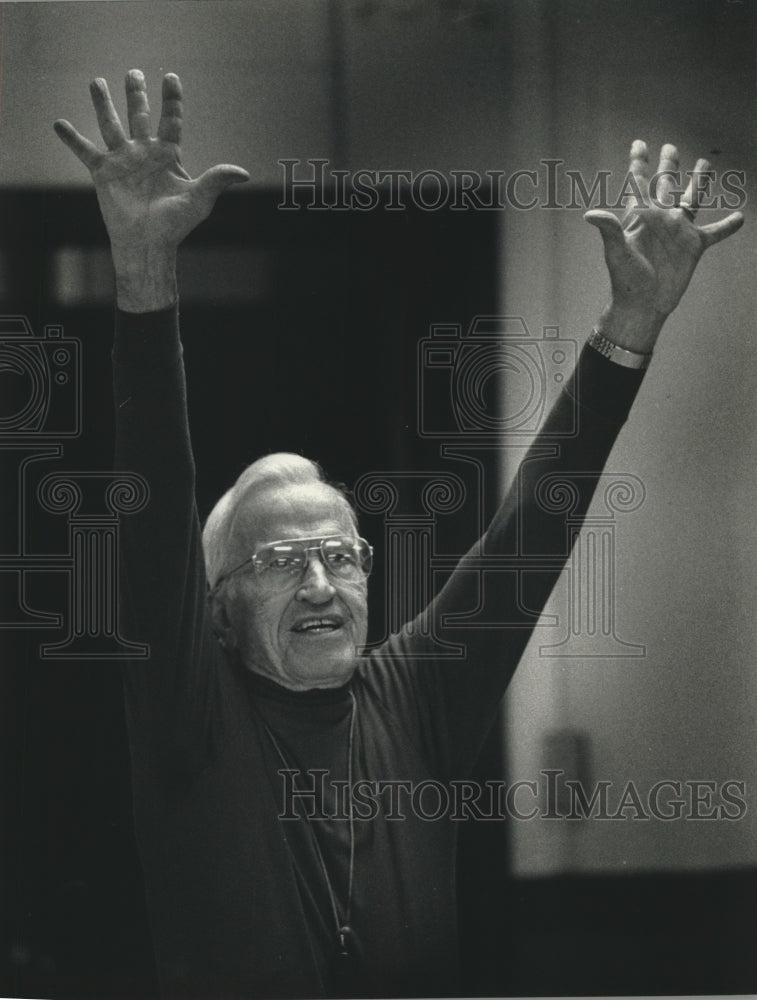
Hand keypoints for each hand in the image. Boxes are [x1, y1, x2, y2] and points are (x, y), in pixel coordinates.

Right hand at [54, 70, 248, 311]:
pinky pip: (84, 151)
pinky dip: (71, 138)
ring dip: (103, 103)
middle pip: (139, 116)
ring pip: (110, 124)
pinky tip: (58, 123)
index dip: (172, 99)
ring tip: (97, 81)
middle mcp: (144, 153)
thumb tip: (244, 173)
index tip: (171, 77)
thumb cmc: (175, 226)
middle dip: (136, 95)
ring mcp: (123, 160)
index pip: (171, 120)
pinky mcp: (103, 173)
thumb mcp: (199, 199)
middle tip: (133, 73)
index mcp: (168, 156)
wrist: (147, 244)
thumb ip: (217, 180)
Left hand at [585, 141, 743, 352]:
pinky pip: (714, 233)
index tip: (638, 144)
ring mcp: (678, 231)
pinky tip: (739, 218)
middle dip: (668, 165)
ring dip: (698, 183)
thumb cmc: (625, 280)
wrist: (643, 305)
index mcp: (641, 215)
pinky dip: (727, 226)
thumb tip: (590, 214)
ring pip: (691, 199)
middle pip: (666, 184)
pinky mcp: (693, 246)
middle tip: (670, 147)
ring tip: (704, 164)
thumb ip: (608, 229)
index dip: (638, 162)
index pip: (639, 182)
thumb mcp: (616, 252)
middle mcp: (660, 218)